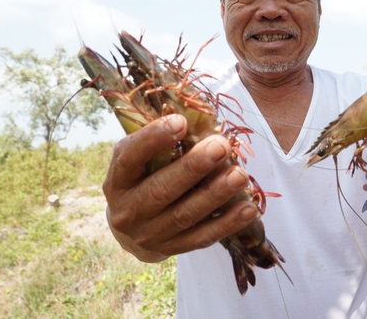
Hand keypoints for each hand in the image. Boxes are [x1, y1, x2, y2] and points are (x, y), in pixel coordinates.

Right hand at [103, 114, 258, 261]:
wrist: (132, 228)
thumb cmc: (142, 180)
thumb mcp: (140, 160)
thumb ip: (159, 143)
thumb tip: (197, 117)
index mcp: (117, 180)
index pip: (129, 159)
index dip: (153, 139)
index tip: (181, 121)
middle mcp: (128, 210)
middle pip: (161, 190)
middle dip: (194, 167)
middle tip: (221, 146)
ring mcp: (149, 234)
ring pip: (185, 215)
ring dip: (215, 194)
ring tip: (240, 175)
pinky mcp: (171, 249)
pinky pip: (202, 238)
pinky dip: (227, 224)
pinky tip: (248, 209)